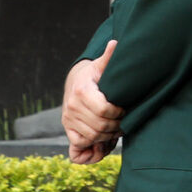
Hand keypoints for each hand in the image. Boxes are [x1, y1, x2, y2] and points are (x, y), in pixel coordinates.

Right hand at [64, 43, 122, 163]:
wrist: (75, 83)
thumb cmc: (93, 75)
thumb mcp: (100, 66)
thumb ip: (108, 57)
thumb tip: (115, 43)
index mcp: (81, 91)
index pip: (104, 110)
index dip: (118, 113)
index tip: (124, 109)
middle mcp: (72, 107)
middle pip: (99, 126)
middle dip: (115, 127)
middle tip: (124, 123)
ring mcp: (68, 120)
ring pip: (92, 137)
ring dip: (107, 137)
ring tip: (116, 130)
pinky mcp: (68, 130)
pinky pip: (79, 146)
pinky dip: (92, 148)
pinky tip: (103, 142)